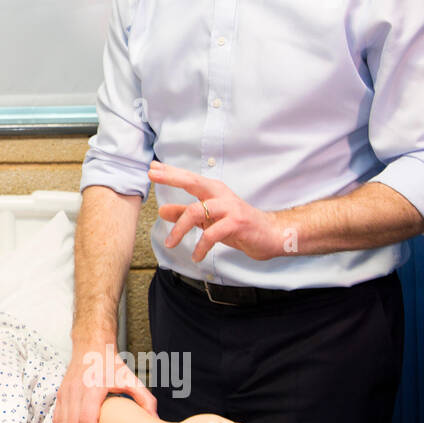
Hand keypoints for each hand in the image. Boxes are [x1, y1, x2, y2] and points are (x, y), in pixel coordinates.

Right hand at [54, 341, 156, 422]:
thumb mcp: (131, 378)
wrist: (91, 346)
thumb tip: (154, 420)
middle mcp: (75, 392)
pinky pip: (57, 419)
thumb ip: (145, 398)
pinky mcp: (60, 395)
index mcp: (92, 388)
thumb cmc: (110, 363)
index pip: (86, 420)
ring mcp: (64, 393)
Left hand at [149, 160, 284, 261]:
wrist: (271, 234)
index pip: (189, 178)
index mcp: (214, 191)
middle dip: (171, 177)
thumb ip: (185, 214)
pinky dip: (201, 247)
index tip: (152, 166)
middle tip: (152, 175)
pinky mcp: (237, 223)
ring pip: (196, 211)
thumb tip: (162, 211)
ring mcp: (229, 208)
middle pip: (192, 182)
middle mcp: (221, 195)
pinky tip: (196, 256)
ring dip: (179, 229)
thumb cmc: (237, 225)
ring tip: (170, 243)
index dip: (170, 172)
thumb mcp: (208, 219)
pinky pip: (211, 234)